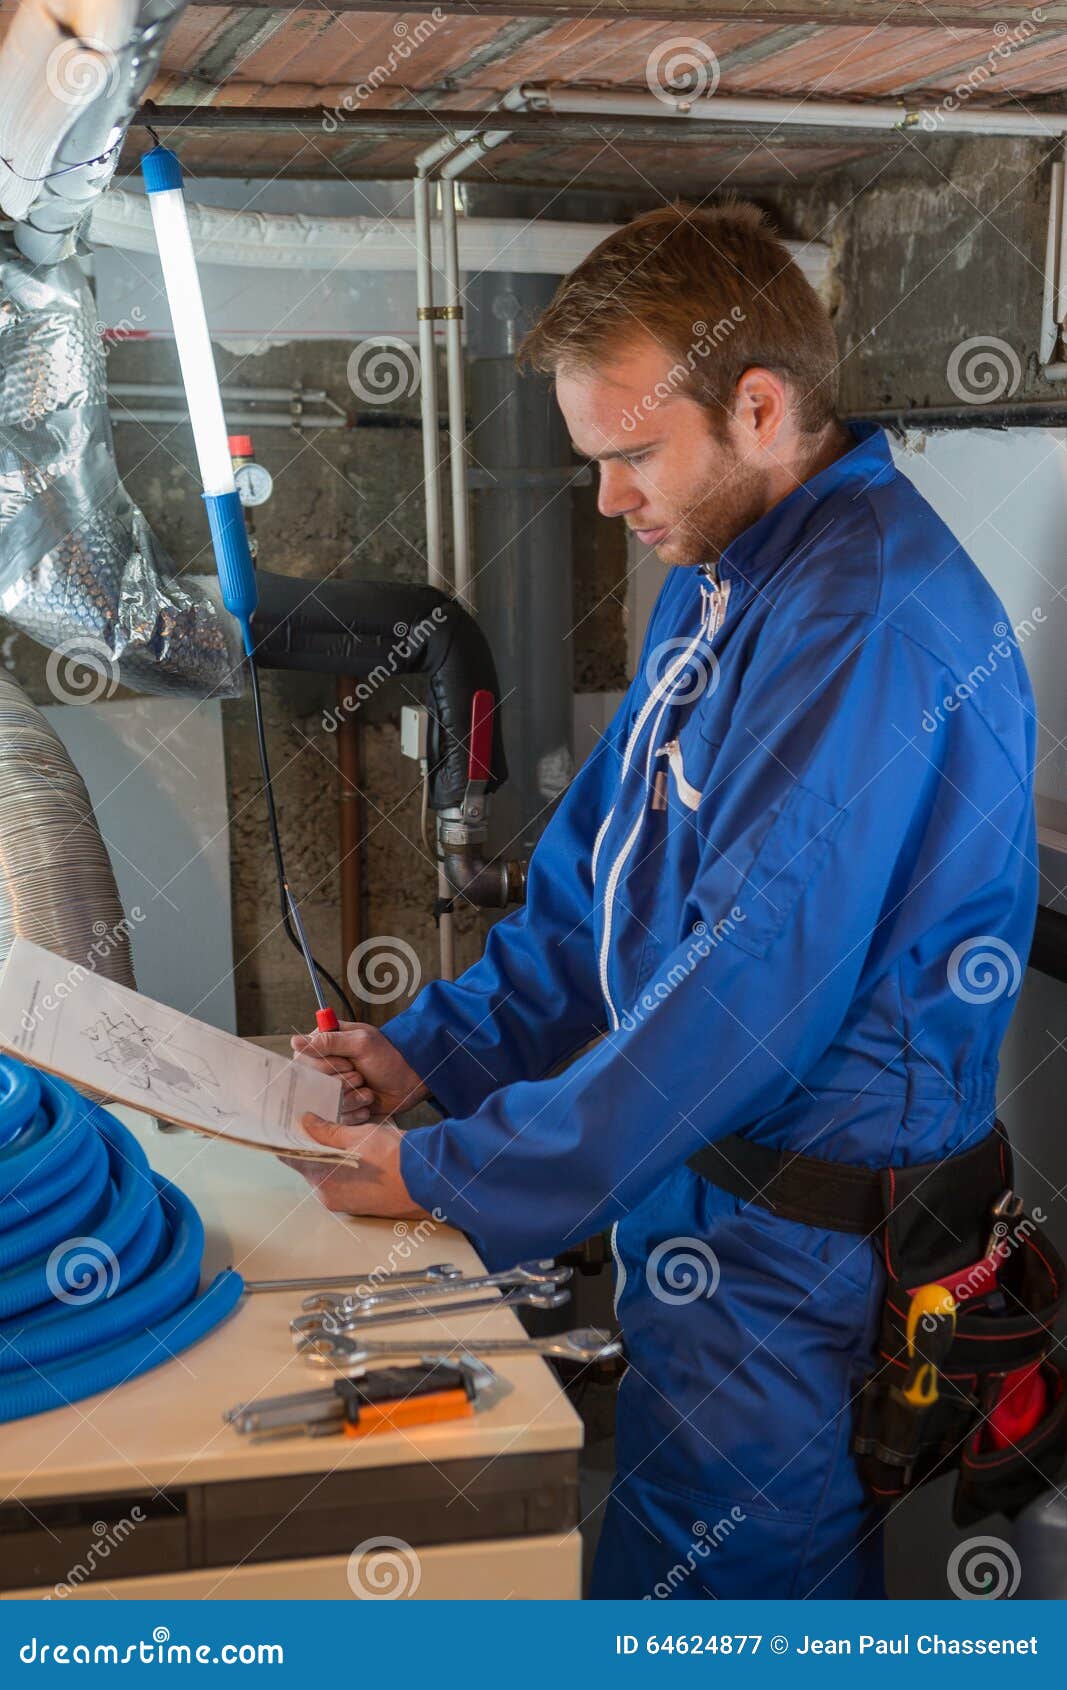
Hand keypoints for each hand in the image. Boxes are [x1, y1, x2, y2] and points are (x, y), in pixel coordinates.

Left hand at [282, 1116, 428, 1218]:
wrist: (427, 1180)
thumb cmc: (392, 1157)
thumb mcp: (357, 1135)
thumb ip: (327, 1130)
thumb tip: (307, 1122)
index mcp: (321, 1178)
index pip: (291, 1157)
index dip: (287, 1138)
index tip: (287, 1124)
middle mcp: (328, 1196)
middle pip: (309, 1166)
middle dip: (312, 1146)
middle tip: (316, 1123)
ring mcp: (344, 1204)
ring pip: (327, 1175)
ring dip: (329, 1158)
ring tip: (340, 1136)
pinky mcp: (360, 1206)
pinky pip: (343, 1185)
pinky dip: (344, 1170)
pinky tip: (356, 1155)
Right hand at [290, 1022, 427, 1125]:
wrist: (412, 1080)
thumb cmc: (389, 1056)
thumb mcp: (361, 1043)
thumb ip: (329, 1042)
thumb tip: (295, 1041)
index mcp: (324, 1046)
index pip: (302, 1060)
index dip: (323, 1066)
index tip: (345, 1063)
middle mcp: (324, 1068)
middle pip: (312, 1084)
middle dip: (341, 1082)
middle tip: (360, 1075)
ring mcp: (333, 1089)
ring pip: (325, 1102)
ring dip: (350, 1098)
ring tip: (366, 1089)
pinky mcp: (342, 1108)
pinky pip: (337, 1116)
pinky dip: (355, 1111)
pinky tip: (368, 1102)